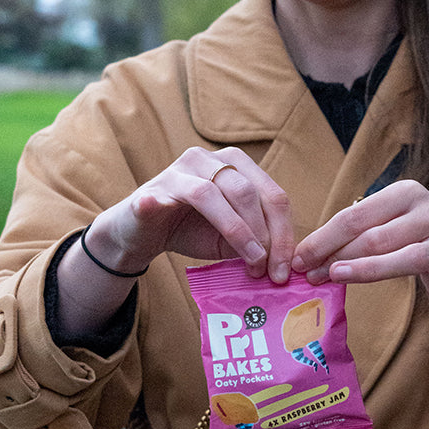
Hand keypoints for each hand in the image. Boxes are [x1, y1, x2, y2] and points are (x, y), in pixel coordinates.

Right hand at [88, 146, 294, 282]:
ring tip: (250, 260)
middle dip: (265, 234)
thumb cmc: (192, 231)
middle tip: (268, 269)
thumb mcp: (232, 238)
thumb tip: (284, 264)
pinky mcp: (152, 189)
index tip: (285, 269)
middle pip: (248, 192)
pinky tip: (160, 210)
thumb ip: (257, 241)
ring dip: (238, 231)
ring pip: (213, 194)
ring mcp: (179, 170)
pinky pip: (161, 197)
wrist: (142, 234)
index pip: (272, 195)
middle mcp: (209, 159)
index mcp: (236, 164)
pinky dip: (162, 204)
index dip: (284, 233)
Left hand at [291, 180, 428, 339]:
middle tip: (307, 276)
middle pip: (375, 238)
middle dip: (336, 257)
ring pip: (405, 260)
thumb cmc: (416, 231)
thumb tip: (309, 252)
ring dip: (367, 271)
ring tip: (335, 279)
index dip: (324, 238)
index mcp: (408, 193)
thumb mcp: (391, 216)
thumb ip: (358, 228)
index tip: (298, 257)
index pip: (357, 217)